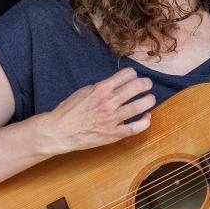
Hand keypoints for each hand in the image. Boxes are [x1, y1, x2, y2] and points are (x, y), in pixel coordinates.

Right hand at [35, 68, 154, 154]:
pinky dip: (145, 122)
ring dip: (149, 100)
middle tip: (147, 85)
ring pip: (140, 106)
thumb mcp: (84, 91)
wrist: (60, 131)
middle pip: (137, 87)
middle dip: (146, 84)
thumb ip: (102, 88)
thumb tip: (117, 84)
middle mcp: (108, 102)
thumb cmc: (69, 111)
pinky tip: (146, 117)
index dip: (133, 74)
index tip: (134, 77)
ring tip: (150, 99)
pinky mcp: (113, 134)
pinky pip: (135, 128)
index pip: (126, 75)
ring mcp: (112, 119)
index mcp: (101, 89)